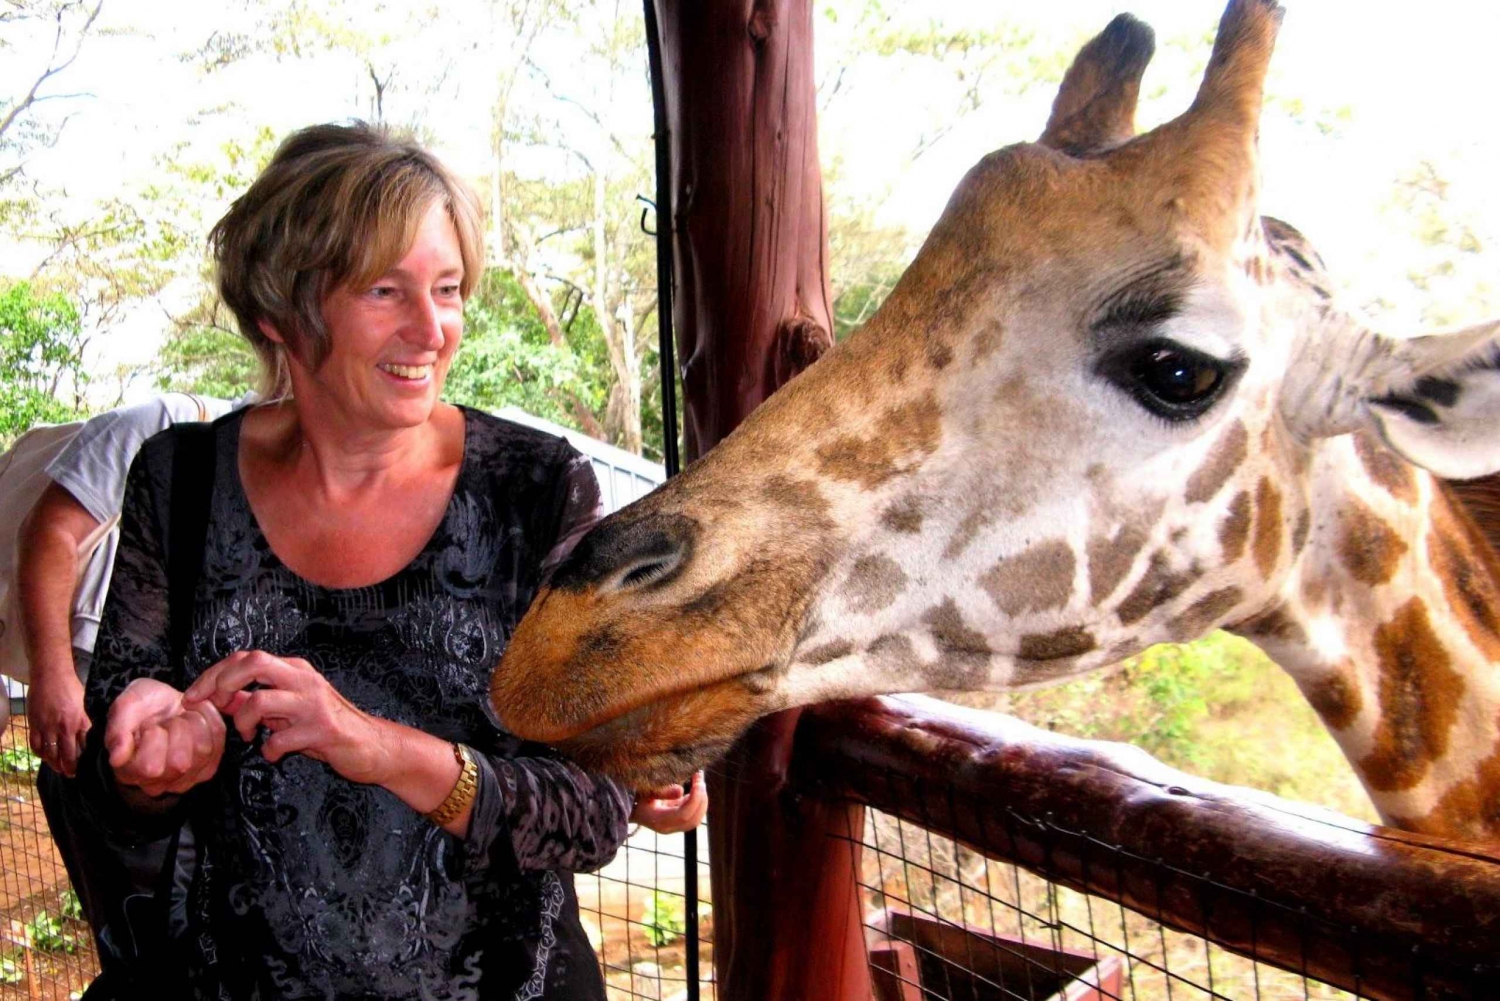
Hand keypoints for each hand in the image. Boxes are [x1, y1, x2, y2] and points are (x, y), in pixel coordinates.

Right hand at [27, 668, 89, 776]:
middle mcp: (65, 727)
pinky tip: (46, 757)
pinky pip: (36, 746)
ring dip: (55, 765)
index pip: (84, 748)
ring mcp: (48, 727)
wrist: (51, 676)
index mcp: (81, 722)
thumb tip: (93, 737)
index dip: (85, 760)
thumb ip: (87, 722)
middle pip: (68, 756)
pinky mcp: (35, 725)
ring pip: (51, 754)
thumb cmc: (71, 688)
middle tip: (72, 774)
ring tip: (60, 769)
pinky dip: (41, 754)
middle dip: (70, 769)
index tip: (87, 767)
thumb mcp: (86, 705)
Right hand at [106, 677, 225, 796]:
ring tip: (181, 717)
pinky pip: (219, 741)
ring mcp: (185, 779)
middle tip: (167, 720)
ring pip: (203, 750)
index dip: (154, 738)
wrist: (162, 705)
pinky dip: (210, 720)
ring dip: (194, 722)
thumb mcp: (124, 708)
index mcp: (130, 772)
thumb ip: (117, 731)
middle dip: (176, 728)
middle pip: (180, 761)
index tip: (149, 725)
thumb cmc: (141, 709)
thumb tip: (117, 758)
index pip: (150, 767)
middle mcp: (158, 783)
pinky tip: (196, 716)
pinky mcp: (207, 767)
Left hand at [183, 650, 392, 784]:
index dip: (213, 674)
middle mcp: (303, 679)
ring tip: (246, 736)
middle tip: (211, 706)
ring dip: (242, 722)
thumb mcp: (288, 709)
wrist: (370, 745)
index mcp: (294, 670)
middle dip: (222, 683)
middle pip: (254, 662)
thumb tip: (221, 696)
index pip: (246, 658)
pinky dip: (269, 751)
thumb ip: (256, 700)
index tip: (193, 696)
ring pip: (260, 700)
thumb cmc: (326, 726)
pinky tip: (275, 755)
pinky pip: (279, 739)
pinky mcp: (322, 729)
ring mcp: (313, 704)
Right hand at [631, 771, 707, 833]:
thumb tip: (680, 790)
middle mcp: (668, 827)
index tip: (697, 781)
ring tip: (699, 779)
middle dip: (701, 798)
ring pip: (696, 818)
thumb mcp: (644, 791)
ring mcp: (674, 826)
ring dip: (702, 799)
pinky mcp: (678, 821)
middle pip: (693, 819)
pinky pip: (693, 814)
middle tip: (699, 777)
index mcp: (659, 821)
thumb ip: (661, 792)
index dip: (695, 798)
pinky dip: (698, 800)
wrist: (631, 807)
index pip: (684, 814)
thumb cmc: (635, 797)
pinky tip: (695, 785)